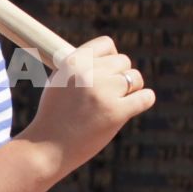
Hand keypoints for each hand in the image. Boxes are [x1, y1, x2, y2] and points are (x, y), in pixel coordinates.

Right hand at [22, 35, 154, 175]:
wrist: (46, 148)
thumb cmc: (53, 116)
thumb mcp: (58, 82)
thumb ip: (81, 67)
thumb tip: (109, 56)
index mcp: (72, 62)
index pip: (106, 44)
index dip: (110, 57)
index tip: (106, 71)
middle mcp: (88, 74)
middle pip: (123, 61)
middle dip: (119, 76)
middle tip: (109, 94)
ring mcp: (103, 93)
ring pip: (135, 78)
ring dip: (131, 89)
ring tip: (117, 103)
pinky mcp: (116, 113)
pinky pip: (146, 97)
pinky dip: (144, 100)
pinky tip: (133, 106)